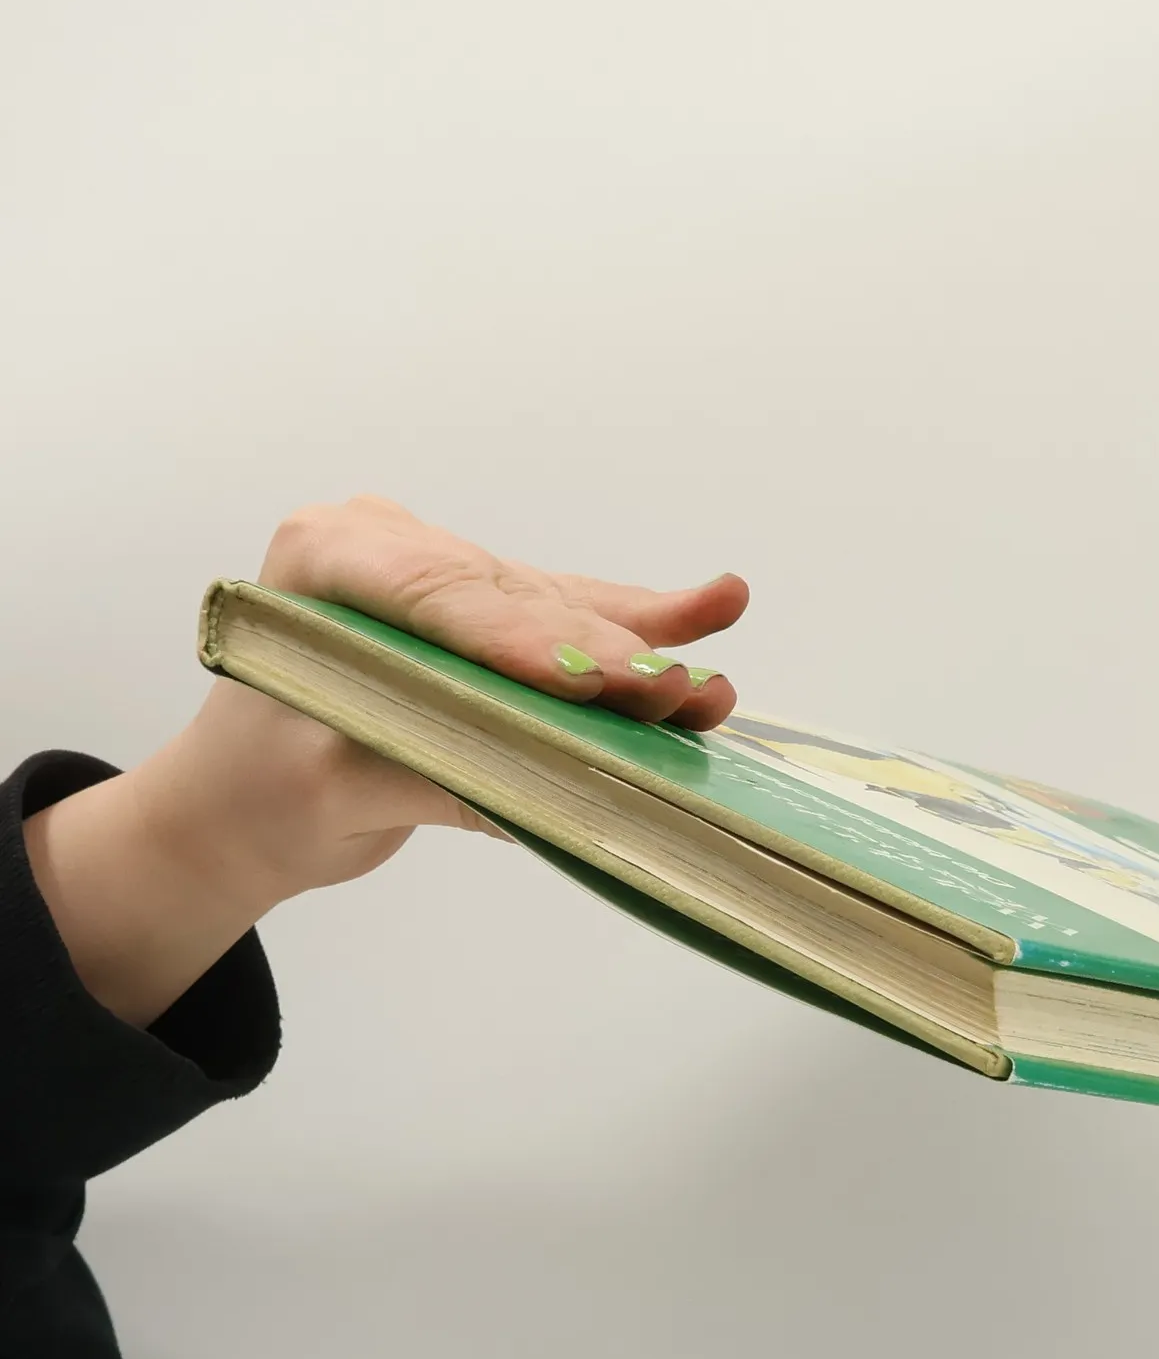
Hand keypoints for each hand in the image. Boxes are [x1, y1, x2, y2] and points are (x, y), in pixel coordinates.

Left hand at [25, 498, 749, 1026]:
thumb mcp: (336, 788)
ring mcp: (446, 575)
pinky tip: (714, 606)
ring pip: (560, 612)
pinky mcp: (489, 617)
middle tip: (676, 694)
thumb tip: (551, 791)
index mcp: (324, 560)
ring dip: (642, 651)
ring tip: (710, 685)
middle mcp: (390, 548)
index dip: (523, 641)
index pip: (437, 595)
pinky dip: (642, 628)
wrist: (243, 810)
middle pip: (515, 604)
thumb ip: (437, 775)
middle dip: (600, 656)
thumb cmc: (263, 791)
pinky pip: (572, 619)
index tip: (593, 681)